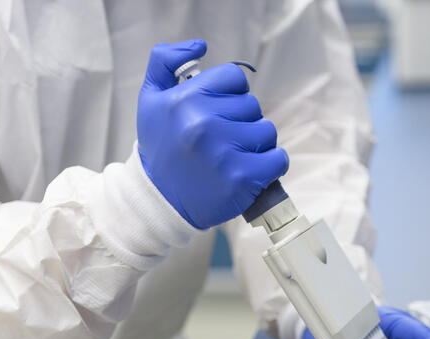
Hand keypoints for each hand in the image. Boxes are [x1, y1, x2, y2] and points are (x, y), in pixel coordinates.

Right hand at [137, 39, 288, 228]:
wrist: (161, 202)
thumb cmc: (163, 149)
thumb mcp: (151, 101)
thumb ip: (164, 62)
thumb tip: (199, 46)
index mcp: (184, 100)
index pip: (234, 78)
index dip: (231, 95)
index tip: (219, 114)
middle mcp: (202, 123)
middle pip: (252, 105)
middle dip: (243, 122)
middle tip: (223, 141)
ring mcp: (223, 152)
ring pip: (267, 131)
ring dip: (258, 145)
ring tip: (235, 157)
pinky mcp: (242, 178)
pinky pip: (278, 159)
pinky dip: (272, 165)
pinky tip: (253, 171)